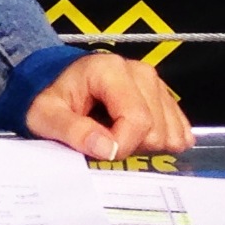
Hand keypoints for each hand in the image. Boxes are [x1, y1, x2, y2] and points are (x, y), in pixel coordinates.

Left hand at [25, 53, 191, 161]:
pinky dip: (161, 142)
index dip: (123, 145)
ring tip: (116, 136)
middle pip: (157, 129)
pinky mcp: (163, 97)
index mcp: (110, 70)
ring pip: (171, 132)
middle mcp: (139, 72)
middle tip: (104, 141)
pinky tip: (136, 139)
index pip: (137, 119)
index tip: (102, 153)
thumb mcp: (46, 116)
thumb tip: (109, 149)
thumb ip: (74, 131)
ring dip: (146, 145)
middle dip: (132, 146)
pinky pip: (179, 129)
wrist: (51, 82)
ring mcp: (155, 84)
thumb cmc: (48, 98)